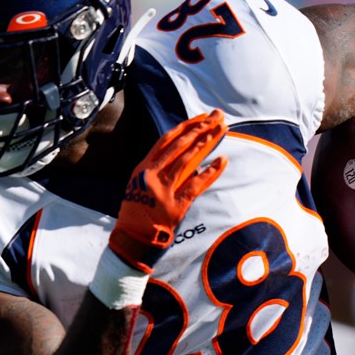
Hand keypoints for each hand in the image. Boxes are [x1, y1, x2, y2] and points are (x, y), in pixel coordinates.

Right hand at [108, 110, 227, 272]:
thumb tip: (181, 154)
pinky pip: (196, 186)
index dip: (186, 126)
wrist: (132, 238)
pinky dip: (210, 173)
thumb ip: (156, 169)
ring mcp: (164, 190)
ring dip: (205, 144)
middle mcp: (152, 175)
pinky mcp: (176, 205)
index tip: (202, 117)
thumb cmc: (138, 211)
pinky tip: (222, 161)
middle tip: (217, 116)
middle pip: (180, 145)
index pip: (167, 140)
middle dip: (200, 128)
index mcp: (143, 168)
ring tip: (220, 131)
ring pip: (187, 161)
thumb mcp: (139, 185)